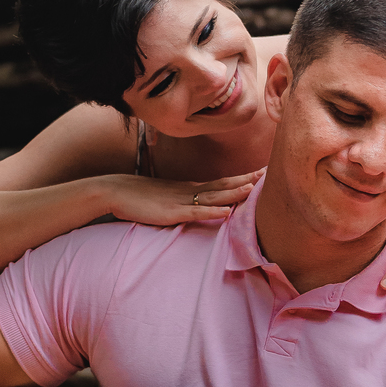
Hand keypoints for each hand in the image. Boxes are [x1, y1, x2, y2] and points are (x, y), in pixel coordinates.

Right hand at [105, 171, 260, 226]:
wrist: (117, 191)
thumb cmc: (142, 196)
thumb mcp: (170, 197)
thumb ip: (187, 200)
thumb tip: (204, 205)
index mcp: (192, 188)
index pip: (223, 183)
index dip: (244, 178)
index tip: (264, 173)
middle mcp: (191, 191)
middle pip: (224, 185)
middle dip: (247, 180)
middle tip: (269, 174)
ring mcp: (182, 200)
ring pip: (213, 197)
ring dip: (233, 193)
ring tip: (253, 188)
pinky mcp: (172, 212)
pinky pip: (195, 212)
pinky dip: (212, 212)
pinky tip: (225, 212)